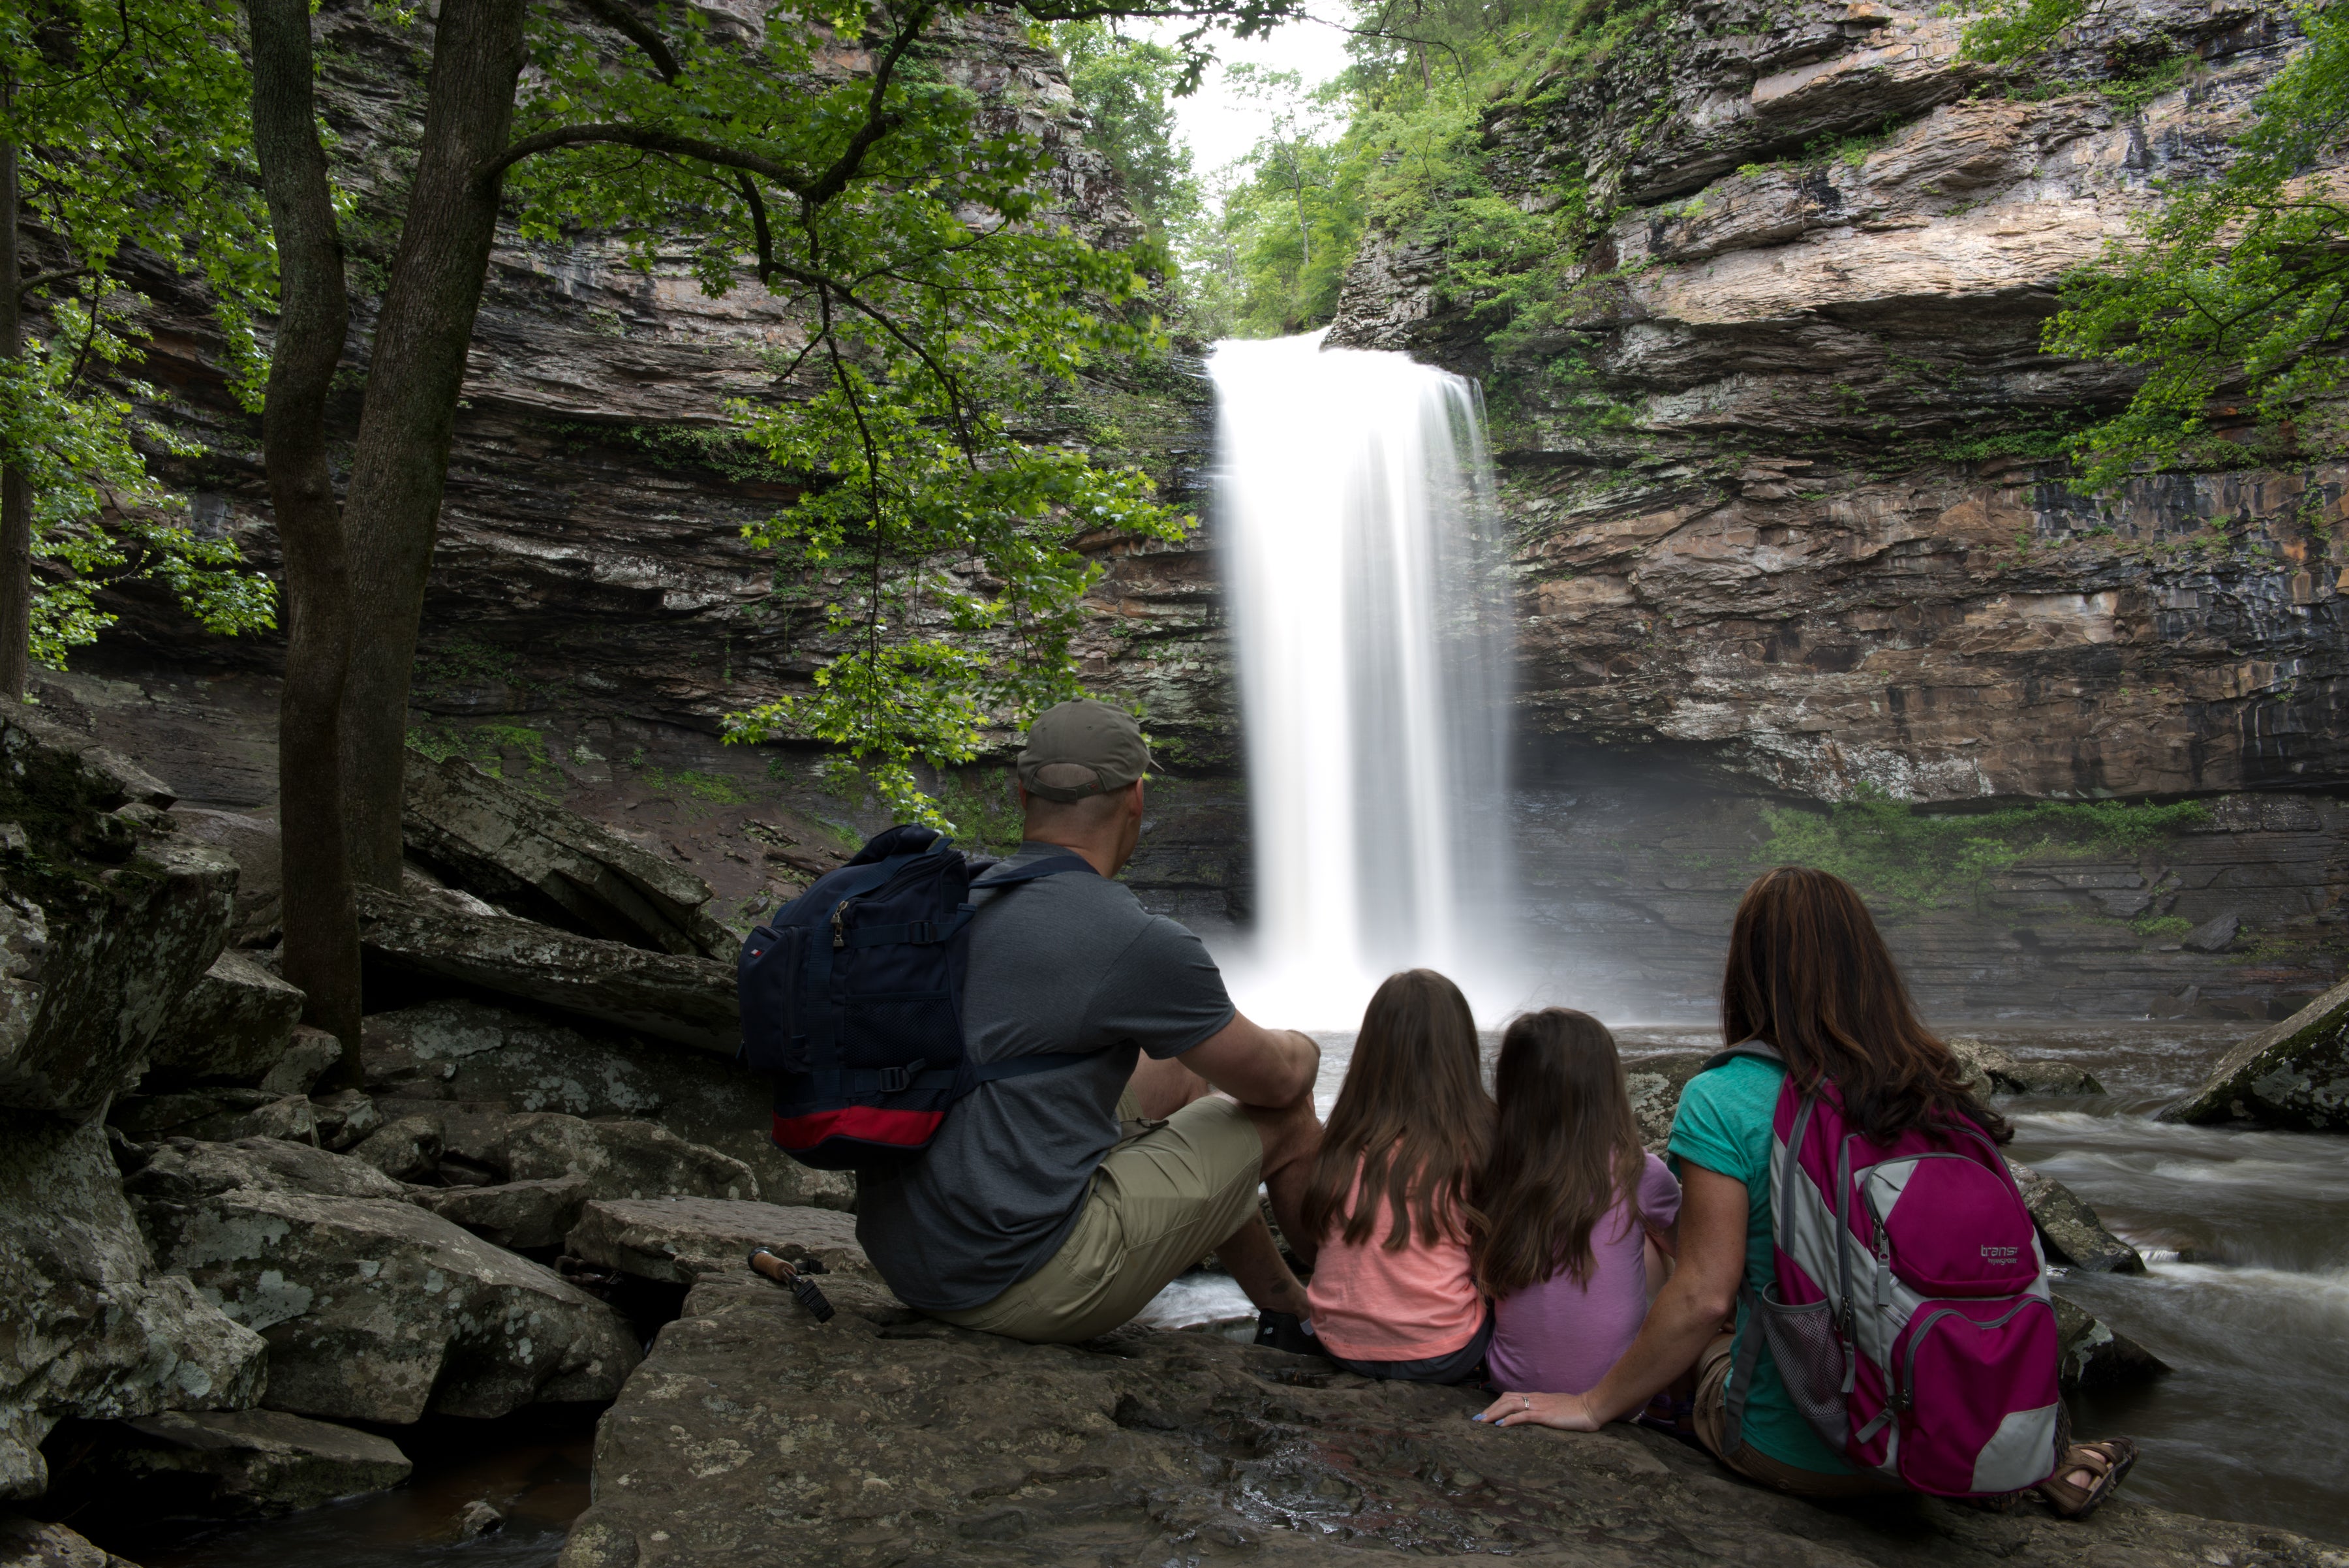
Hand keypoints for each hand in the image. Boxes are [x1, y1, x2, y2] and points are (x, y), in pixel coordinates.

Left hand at [1474, 1390, 1601, 1430]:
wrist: (1590, 1408)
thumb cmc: (1577, 1411)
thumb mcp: (1557, 1409)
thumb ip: (1545, 1410)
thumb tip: (1537, 1417)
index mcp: (1537, 1397)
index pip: (1511, 1397)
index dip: (1496, 1404)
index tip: (1486, 1413)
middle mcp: (1535, 1398)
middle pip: (1506, 1399)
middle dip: (1490, 1409)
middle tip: (1477, 1419)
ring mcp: (1539, 1405)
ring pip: (1510, 1405)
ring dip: (1494, 1413)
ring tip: (1482, 1422)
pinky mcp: (1544, 1415)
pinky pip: (1522, 1415)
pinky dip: (1509, 1419)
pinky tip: (1500, 1425)